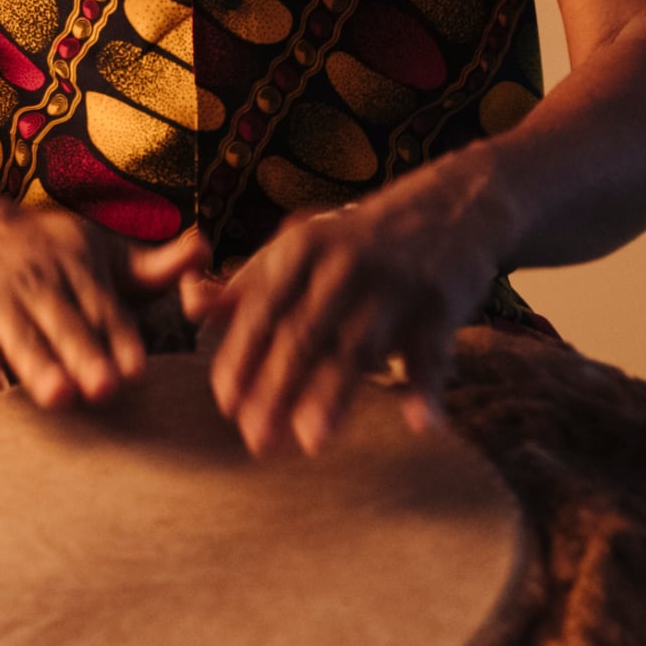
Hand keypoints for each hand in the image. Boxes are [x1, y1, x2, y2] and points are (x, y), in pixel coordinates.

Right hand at [0, 202, 209, 408]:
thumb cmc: (36, 248)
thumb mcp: (94, 249)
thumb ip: (151, 266)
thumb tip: (205, 250)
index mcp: (78, 268)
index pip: (104, 308)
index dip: (120, 338)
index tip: (135, 368)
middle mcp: (38, 283)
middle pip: (65, 325)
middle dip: (85, 355)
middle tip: (105, 387)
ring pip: (20, 338)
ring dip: (37, 365)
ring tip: (57, 394)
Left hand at [187, 179, 514, 456]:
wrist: (454, 203)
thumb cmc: (357, 239)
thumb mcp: (298, 247)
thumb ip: (246, 284)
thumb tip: (191, 310)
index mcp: (302, 250)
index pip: (262, 311)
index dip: (241, 358)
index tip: (225, 403)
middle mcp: (345, 263)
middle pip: (305, 334)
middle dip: (277, 388)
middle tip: (256, 440)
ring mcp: (397, 282)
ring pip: (360, 346)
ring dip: (335, 395)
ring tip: (312, 442)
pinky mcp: (443, 300)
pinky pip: (434, 350)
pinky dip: (428, 386)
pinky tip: (419, 423)